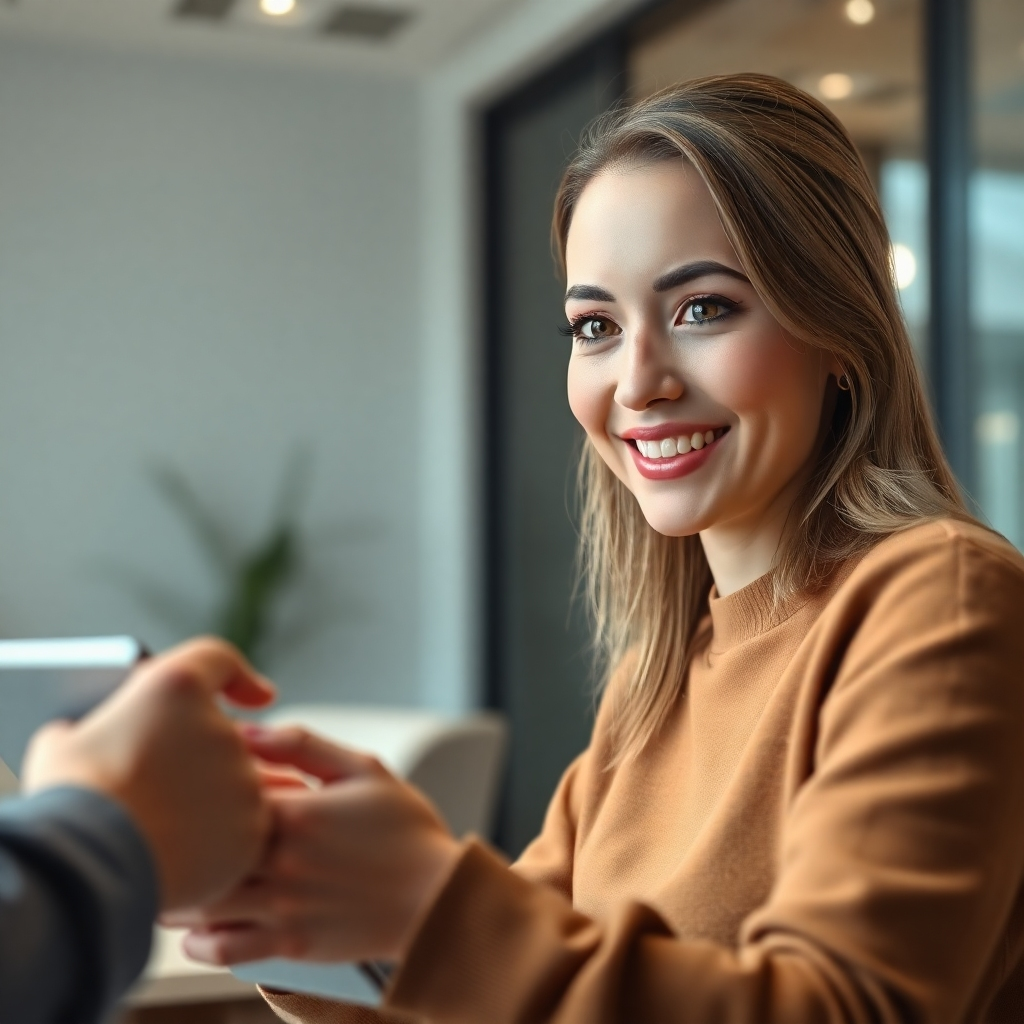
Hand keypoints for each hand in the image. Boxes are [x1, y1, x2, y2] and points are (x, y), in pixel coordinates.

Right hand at [22, 637, 275, 909]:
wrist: (88, 869)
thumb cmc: (70, 801)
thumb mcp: (64, 744)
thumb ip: (92, 729)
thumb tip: (86, 739)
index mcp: (178, 688)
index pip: (217, 660)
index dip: (234, 676)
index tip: (255, 695)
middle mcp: (221, 727)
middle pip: (227, 735)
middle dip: (206, 758)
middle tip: (173, 787)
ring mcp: (242, 779)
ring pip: (240, 785)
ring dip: (219, 800)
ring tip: (179, 827)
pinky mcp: (250, 829)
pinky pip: (245, 829)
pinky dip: (225, 840)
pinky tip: (195, 854)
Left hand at [173, 726, 461, 965]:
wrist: (438, 897)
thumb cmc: (405, 830)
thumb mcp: (363, 769)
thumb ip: (302, 744)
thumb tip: (246, 730)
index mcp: (296, 811)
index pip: (219, 795)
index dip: (196, 790)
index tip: (187, 787)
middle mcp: (281, 860)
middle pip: (199, 853)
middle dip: (176, 844)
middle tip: (164, 836)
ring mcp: (283, 906)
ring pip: (202, 904)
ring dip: (180, 893)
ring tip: (174, 879)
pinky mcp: (290, 944)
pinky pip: (224, 950)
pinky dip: (200, 942)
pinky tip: (202, 927)